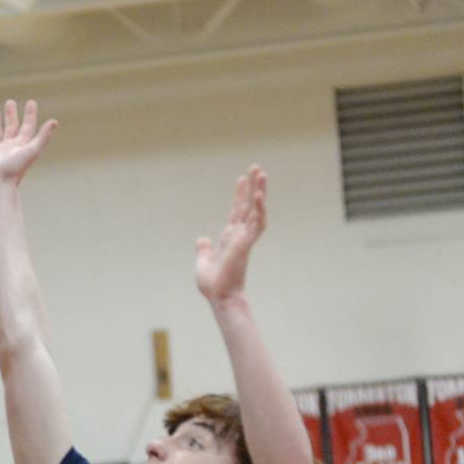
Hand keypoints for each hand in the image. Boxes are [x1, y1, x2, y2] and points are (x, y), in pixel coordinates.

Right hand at [0, 99, 56, 193]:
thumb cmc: (14, 170)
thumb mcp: (31, 151)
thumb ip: (43, 137)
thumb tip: (55, 121)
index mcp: (21, 146)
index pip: (27, 127)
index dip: (30, 115)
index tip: (31, 102)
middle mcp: (9, 149)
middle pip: (12, 128)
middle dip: (12, 115)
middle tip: (10, 102)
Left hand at [196, 165, 266, 304]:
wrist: (218, 296)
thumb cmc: (212, 283)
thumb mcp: (203, 261)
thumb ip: (203, 249)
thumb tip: (202, 238)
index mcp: (229, 237)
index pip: (237, 211)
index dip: (240, 195)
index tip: (242, 179)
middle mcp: (239, 235)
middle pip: (249, 205)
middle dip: (252, 186)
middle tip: (256, 167)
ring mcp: (244, 238)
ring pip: (256, 210)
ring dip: (259, 191)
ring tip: (261, 173)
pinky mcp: (246, 243)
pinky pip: (256, 223)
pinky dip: (259, 209)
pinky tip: (258, 195)